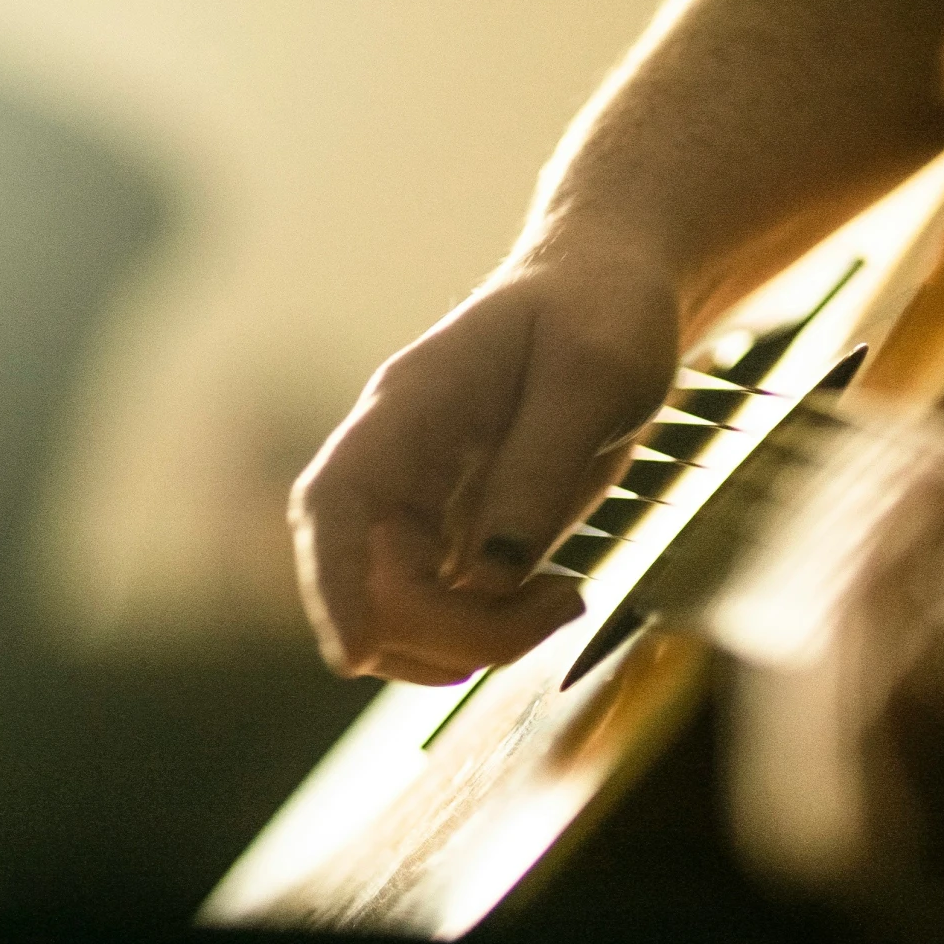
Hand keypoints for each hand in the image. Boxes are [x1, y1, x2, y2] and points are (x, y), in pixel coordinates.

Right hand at [291, 254, 680, 682]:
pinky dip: (497, 629)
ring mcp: (424, 505)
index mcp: (409, 410)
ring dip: (476, 639)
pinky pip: (450, 611)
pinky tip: (557, 597)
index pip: (336, 503)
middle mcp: (399, 464)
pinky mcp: (460, 534)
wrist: (611, 288)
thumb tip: (491, 578)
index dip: (332, 585)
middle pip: (373, 585)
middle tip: (562, 606)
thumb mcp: (594, 373)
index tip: (349, 656)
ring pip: (404, 614)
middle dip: (452, 630)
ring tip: (565, 601)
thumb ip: (542, 469)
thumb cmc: (602, 310)